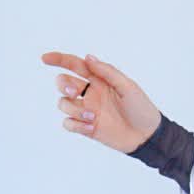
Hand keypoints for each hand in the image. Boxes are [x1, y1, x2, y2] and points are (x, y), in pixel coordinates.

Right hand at [40, 51, 161, 154]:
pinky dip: (76, 125)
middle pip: (63, 83)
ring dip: (74, 109)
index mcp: (100, 80)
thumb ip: (107, 72)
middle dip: (63, 85)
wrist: (147, 136)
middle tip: (75, 92)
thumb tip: (88, 57)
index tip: (45, 58)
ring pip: (63, 103)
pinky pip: (67, 123)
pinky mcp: (85, 127)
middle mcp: (90, 93)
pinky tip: (92, 127)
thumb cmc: (141, 109)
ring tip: (93, 118)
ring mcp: (86, 110)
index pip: (76, 66)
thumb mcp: (128, 87)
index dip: (59, 59)